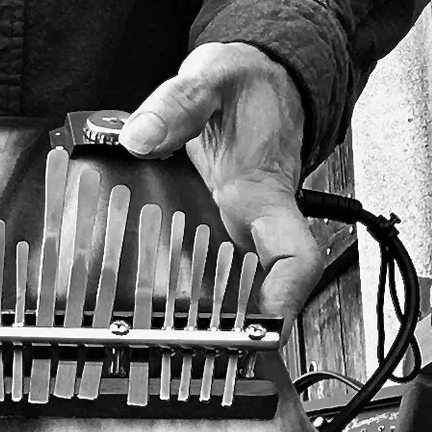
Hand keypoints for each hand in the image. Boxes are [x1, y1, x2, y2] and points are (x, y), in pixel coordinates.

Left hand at [119, 42, 322, 335]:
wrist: (256, 82)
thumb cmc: (247, 86)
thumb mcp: (214, 80)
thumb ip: (178, 106)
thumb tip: (140, 137)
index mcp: (264, 194)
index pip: (294, 255)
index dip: (286, 296)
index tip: (267, 324)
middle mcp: (252, 225)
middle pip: (253, 293)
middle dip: (226, 328)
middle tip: (186, 351)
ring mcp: (232, 233)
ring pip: (223, 290)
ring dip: (197, 319)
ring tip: (154, 343)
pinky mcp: (210, 232)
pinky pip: (196, 270)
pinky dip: (173, 291)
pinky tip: (137, 304)